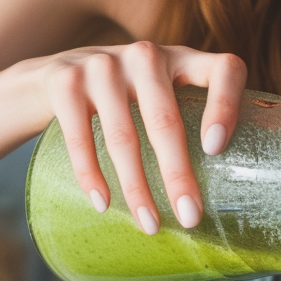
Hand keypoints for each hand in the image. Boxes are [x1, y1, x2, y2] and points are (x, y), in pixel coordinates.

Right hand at [33, 42, 247, 234]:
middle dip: (178, 176)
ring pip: (123, 136)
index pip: (224, 69)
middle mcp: (145, 56)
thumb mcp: (161, 96)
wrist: (48, 78)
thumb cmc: (125, 101)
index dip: (226, 105)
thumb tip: (231, 197)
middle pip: (166, 120)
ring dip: (136, 188)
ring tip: (149, 224)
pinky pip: (80, 137)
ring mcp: (102, 65)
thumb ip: (190, 121)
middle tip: (189, 218)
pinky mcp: (64, 82)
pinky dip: (92, 176)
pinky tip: (103, 204)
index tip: (217, 149)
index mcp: (182, 60)